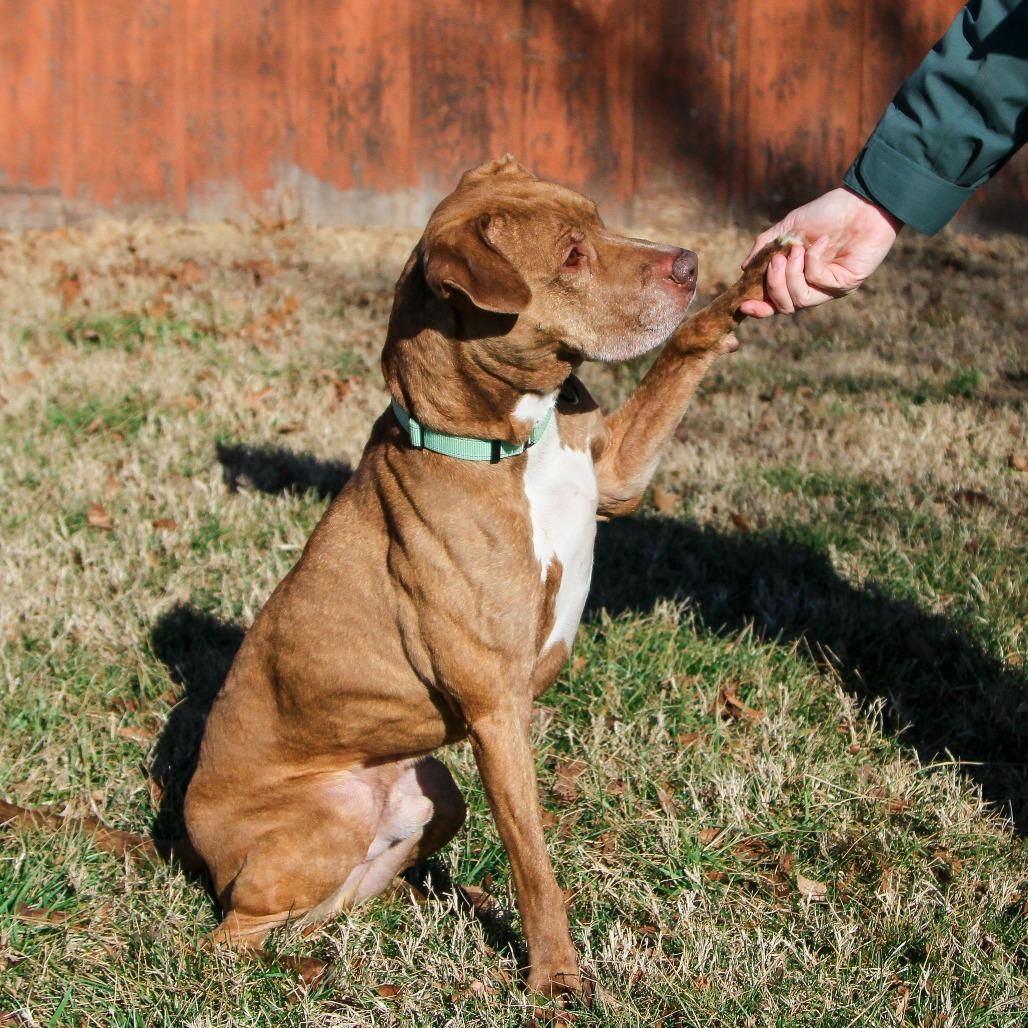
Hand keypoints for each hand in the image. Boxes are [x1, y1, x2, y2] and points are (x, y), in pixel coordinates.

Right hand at [738, 187, 902, 317]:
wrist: (863, 201)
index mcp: (796, 277)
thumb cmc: (828, 212)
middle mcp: (812, 288)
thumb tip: (744, 268)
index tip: (744, 305)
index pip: (775, 302)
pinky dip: (814, 262)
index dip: (759, 308)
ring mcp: (829, 289)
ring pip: (800, 299)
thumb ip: (766, 245)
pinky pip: (819, 283)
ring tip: (796, 249)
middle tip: (776, 261)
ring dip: (792, 275)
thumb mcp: (790, 226)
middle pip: (785, 306)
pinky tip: (823, 242)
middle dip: (775, 285)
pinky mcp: (845, 284)